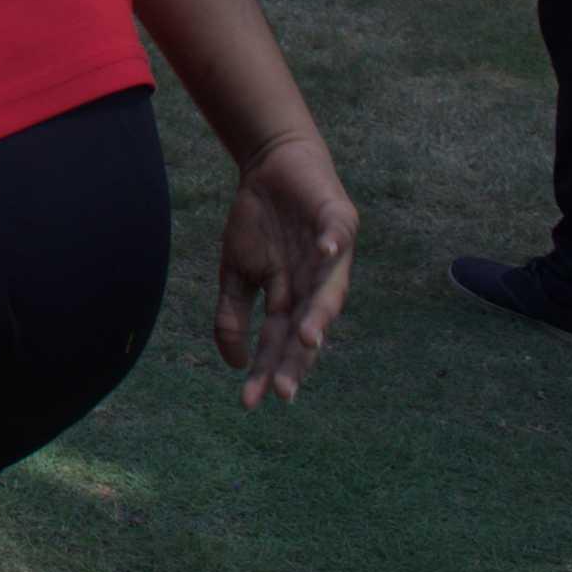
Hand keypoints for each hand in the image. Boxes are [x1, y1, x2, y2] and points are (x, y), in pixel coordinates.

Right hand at [212, 132, 356, 408]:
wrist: (273, 168)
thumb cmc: (258, 223)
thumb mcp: (236, 271)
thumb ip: (234, 315)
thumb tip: (235, 363)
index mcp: (291, 299)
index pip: (279, 343)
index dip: (268, 371)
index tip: (251, 402)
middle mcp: (315, 285)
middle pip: (307, 328)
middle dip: (296, 359)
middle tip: (285, 390)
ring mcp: (328, 256)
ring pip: (329, 291)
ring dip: (319, 315)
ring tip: (308, 340)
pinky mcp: (337, 221)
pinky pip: (336, 235)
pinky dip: (331, 244)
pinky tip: (323, 252)